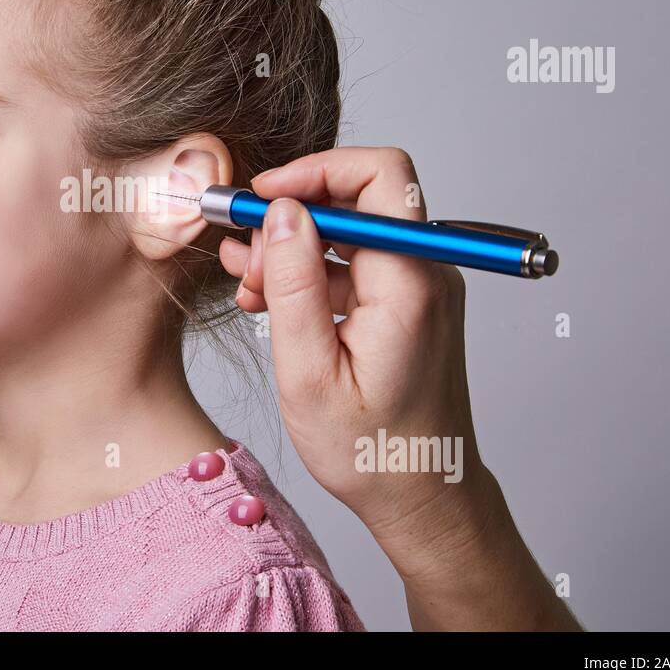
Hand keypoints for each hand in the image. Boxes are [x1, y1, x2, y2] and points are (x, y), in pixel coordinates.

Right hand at [218, 146, 579, 627]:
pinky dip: (309, 274)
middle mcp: (426, 273)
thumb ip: (294, 285)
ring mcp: (419, 288)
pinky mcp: (407, 304)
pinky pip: (354, 264)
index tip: (261, 198)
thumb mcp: (310, 372)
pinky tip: (269, 301)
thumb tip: (283, 211)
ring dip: (293, 248)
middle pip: (357, 198)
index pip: (378, 176)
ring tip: (247, 285)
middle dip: (292, 215)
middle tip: (242, 255)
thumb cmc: (372, 453)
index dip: (313, 171)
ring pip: (348, 232)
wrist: (423, 498)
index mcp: (410, 284)